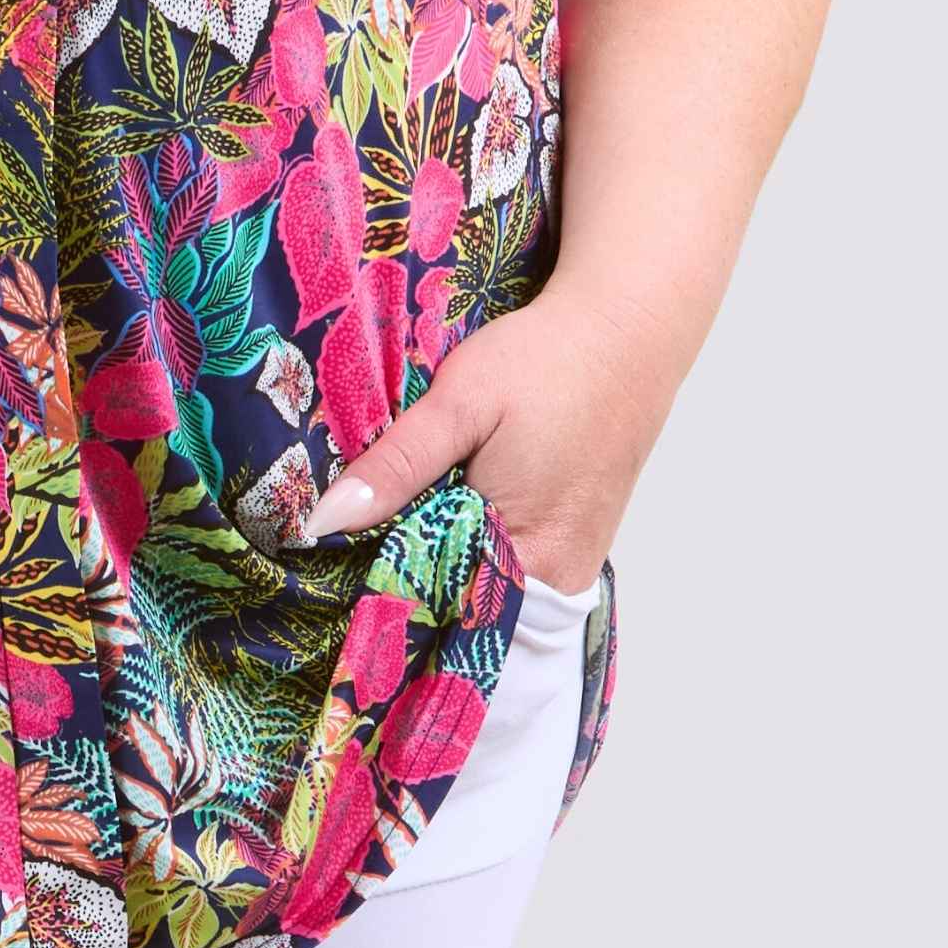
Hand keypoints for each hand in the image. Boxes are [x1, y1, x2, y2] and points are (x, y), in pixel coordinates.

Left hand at [295, 287, 675, 594]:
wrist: (624, 330)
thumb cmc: (545, 362)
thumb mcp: (458, 404)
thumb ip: (396, 467)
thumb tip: (324, 521)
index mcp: (532, 557)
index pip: (446, 617)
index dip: (392, 607)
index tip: (340, 591)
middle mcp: (562, 576)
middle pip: (470, 609)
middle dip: (416, 587)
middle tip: (355, 559)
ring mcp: (576, 560)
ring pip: (490, 585)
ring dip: (446, 564)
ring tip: (396, 532)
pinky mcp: (580, 538)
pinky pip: (517, 565)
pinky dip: (477, 546)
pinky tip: (445, 513)